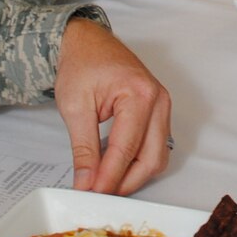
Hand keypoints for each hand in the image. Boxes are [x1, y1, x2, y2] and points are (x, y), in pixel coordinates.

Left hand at [53, 17, 173, 194]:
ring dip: (134, 175)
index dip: (109, 177)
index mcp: (139, 94)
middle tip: (98, 193)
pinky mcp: (159, 111)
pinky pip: (156, 146)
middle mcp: (158, 100)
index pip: (126, 148)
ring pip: (158, 156)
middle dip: (126, 181)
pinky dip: (138, 161)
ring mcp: (163, 106)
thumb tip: (86, 183)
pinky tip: (115, 165)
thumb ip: (83, 148)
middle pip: (151, 158)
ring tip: (104, 181)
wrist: (87, 41)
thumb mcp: (74, 106)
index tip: (91, 195)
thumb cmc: (81, 64)